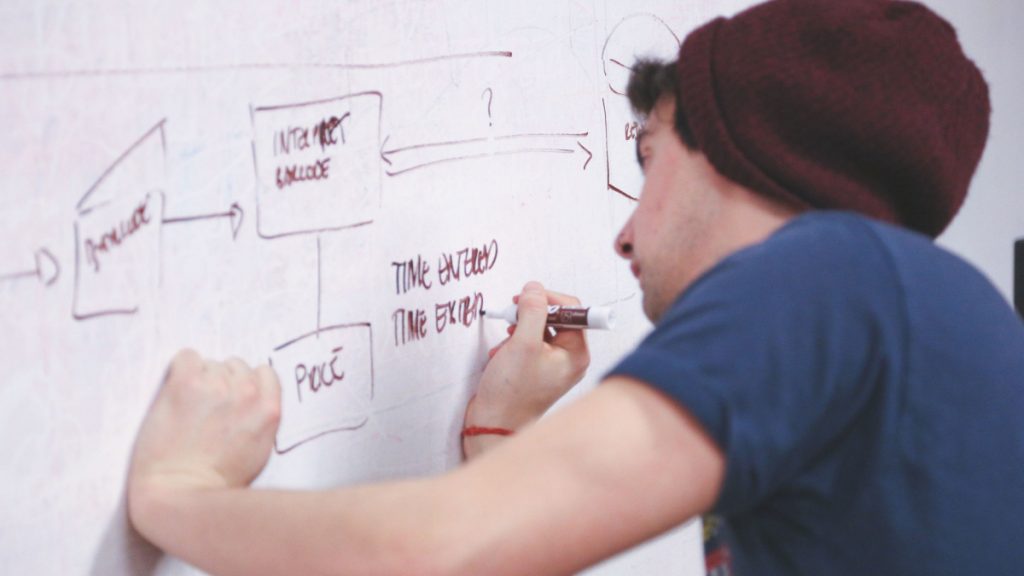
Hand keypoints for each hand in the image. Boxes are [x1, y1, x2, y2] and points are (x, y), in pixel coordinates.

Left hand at [128, 350, 280, 509]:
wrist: (181, 493)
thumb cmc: (218, 482)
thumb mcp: (260, 450)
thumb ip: (261, 417)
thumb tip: (250, 397)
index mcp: (268, 409)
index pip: (264, 373)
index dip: (246, 385)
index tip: (232, 399)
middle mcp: (246, 392)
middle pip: (236, 366)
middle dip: (222, 383)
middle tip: (206, 410)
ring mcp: (216, 386)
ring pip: (210, 363)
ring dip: (200, 379)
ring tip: (188, 408)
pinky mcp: (185, 384)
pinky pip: (187, 357)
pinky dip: (181, 370)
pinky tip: (176, 393)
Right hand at [466, 282, 590, 436]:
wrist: (493, 424)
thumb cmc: (511, 392)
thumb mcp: (522, 344)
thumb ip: (532, 311)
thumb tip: (535, 288)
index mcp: (576, 353)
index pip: (572, 309)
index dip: (548, 299)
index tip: (525, 298)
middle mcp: (570, 358)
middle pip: (556, 317)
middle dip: (530, 316)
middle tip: (511, 318)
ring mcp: (554, 365)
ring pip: (539, 329)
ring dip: (518, 329)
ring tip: (505, 342)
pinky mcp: (537, 369)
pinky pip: (530, 343)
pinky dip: (514, 343)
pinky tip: (501, 354)